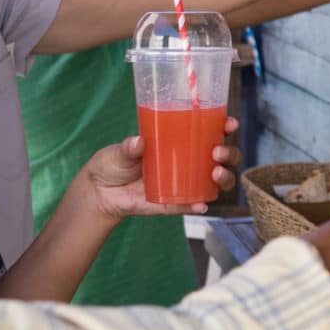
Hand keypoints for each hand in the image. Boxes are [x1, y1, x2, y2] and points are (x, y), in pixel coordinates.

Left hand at [75, 124, 238, 218]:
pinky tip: (202, 205)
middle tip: (217, 152)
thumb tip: (138, 142)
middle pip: (223, 158)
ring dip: (224, 178)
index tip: (229, 124)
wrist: (100, 193)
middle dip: (229, 153)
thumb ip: (128, 147)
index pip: (211, 131)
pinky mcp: (175, 203)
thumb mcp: (119, 151)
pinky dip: (199, 205)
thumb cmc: (113, 163)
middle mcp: (189, 162)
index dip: (226, 127)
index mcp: (181, 142)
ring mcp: (184, 183)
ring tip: (215, 174)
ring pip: (217, 182)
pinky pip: (192, 205)